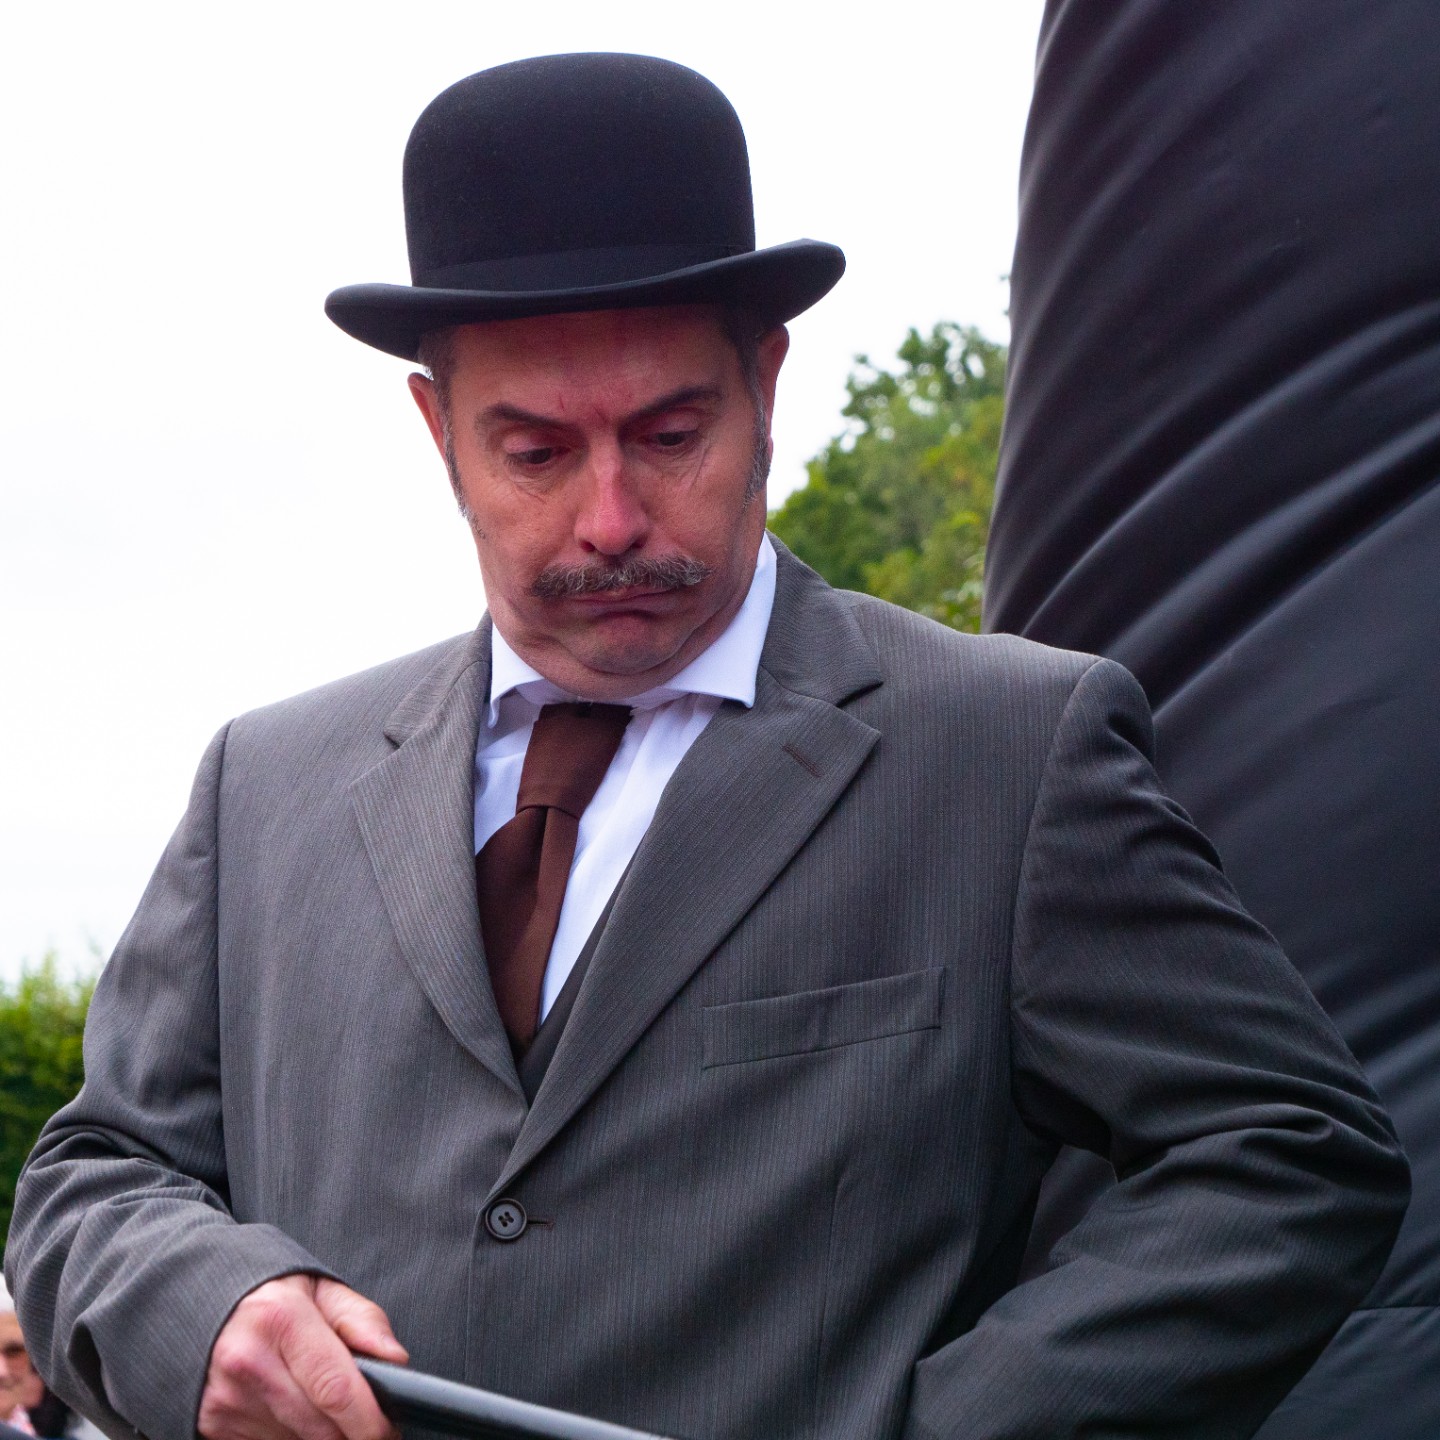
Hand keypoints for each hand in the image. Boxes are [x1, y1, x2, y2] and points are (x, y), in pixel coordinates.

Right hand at [199, 1274, 408, 1439]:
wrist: (198, 1299)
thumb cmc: (271, 1295)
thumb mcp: (321, 1289)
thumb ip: (362, 1321)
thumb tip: (396, 1361)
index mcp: (282, 1318)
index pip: (336, 1389)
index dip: (369, 1421)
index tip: (388, 1431)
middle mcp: (248, 1361)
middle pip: (319, 1428)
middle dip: (350, 1433)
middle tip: (367, 1424)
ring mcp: (225, 1399)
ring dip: (319, 1436)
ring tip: (324, 1408)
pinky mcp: (211, 1425)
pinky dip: (289, 1438)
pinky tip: (294, 1414)